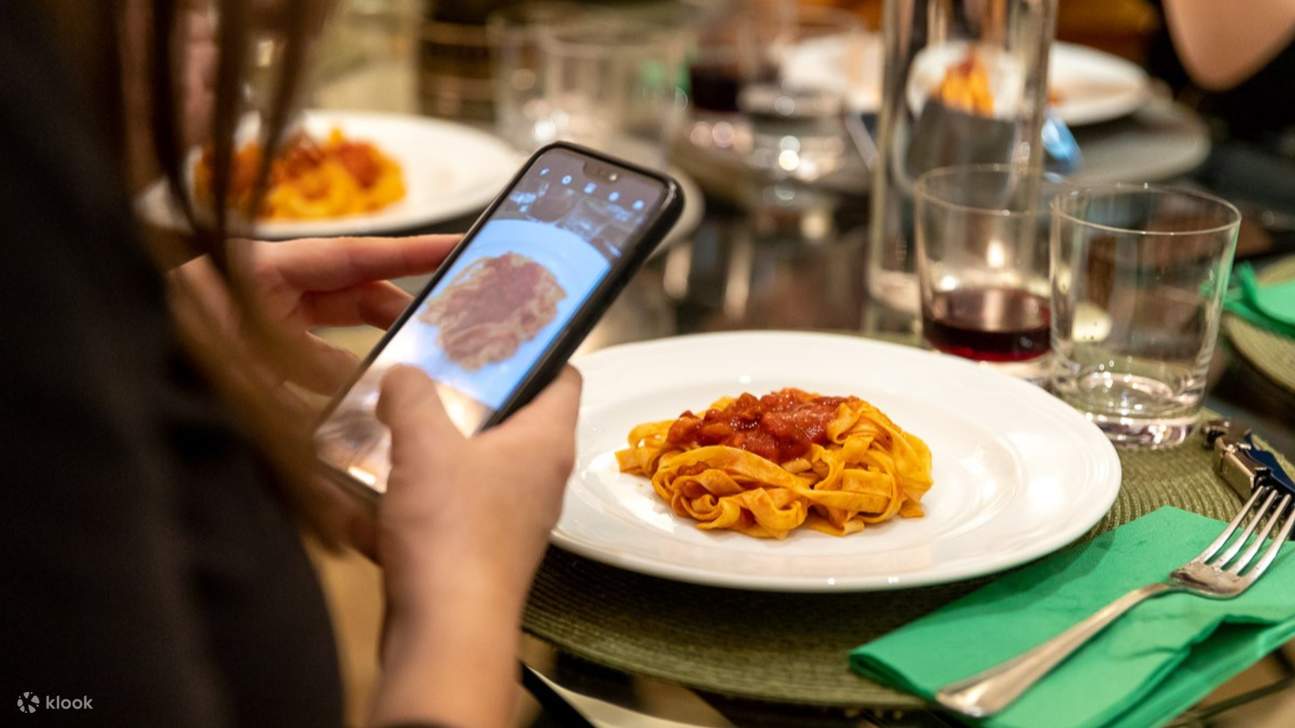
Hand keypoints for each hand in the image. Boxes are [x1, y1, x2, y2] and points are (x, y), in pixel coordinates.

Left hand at [171, 235, 457, 396]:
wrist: (119, 372)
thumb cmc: (169, 360)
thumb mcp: (243, 366)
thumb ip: (307, 372)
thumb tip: (365, 385)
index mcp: (264, 271)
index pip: (354, 256)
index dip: (411, 252)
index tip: (460, 247)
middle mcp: (269, 288)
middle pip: (353, 290)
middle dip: (398, 311)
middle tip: (447, 328)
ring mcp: (265, 317)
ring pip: (338, 327)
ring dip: (371, 353)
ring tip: (411, 377)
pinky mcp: (259, 347)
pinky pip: (315, 355)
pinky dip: (341, 376)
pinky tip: (362, 404)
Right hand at [369, 365, 581, 726]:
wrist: (445, 631)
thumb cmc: (452, 532)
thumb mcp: (424, 444)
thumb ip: (412, 396)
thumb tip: (403, 374)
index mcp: (546, 442)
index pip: (564, 377)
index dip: (538, 349)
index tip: (498, 332)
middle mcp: (539, 479)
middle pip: (513, 419)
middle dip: (468, 398)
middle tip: (428, 374)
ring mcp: (511, 519)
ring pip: (475, 466)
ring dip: (433, 450)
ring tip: (391, 426)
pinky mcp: (479, 552)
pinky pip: (448, 511)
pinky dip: (415, 498)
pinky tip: (373, 494)